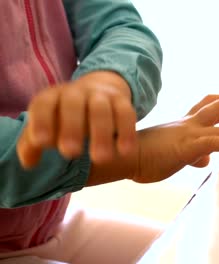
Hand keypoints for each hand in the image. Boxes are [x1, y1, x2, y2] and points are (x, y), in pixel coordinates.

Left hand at [17, 71, 135, 168]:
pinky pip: (126, 113)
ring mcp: (101, 95)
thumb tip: (28, 163)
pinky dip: (127, 131)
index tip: (42, 142)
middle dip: (71, 128)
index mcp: (53, 97)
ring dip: (101, 133)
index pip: (44, 104)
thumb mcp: (49, 125)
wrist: (101, 91)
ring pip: (101, 109)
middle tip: (71, 153)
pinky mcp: (121, 101)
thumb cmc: (68, 117)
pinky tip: (125, 151)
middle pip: (73, 105)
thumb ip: (33, 144)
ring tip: (101, 159)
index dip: (41, 121)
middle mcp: (76, 93)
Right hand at [131, 95, 218, 182]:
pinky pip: (211, 141)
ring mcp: (187, 133)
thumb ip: (192, 154)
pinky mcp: (184, 147)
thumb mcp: (172, 152)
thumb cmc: (144, 155)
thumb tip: (206, 161)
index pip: (209, 104)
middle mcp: (188, 123)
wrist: (122, 156)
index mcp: (184, 123)